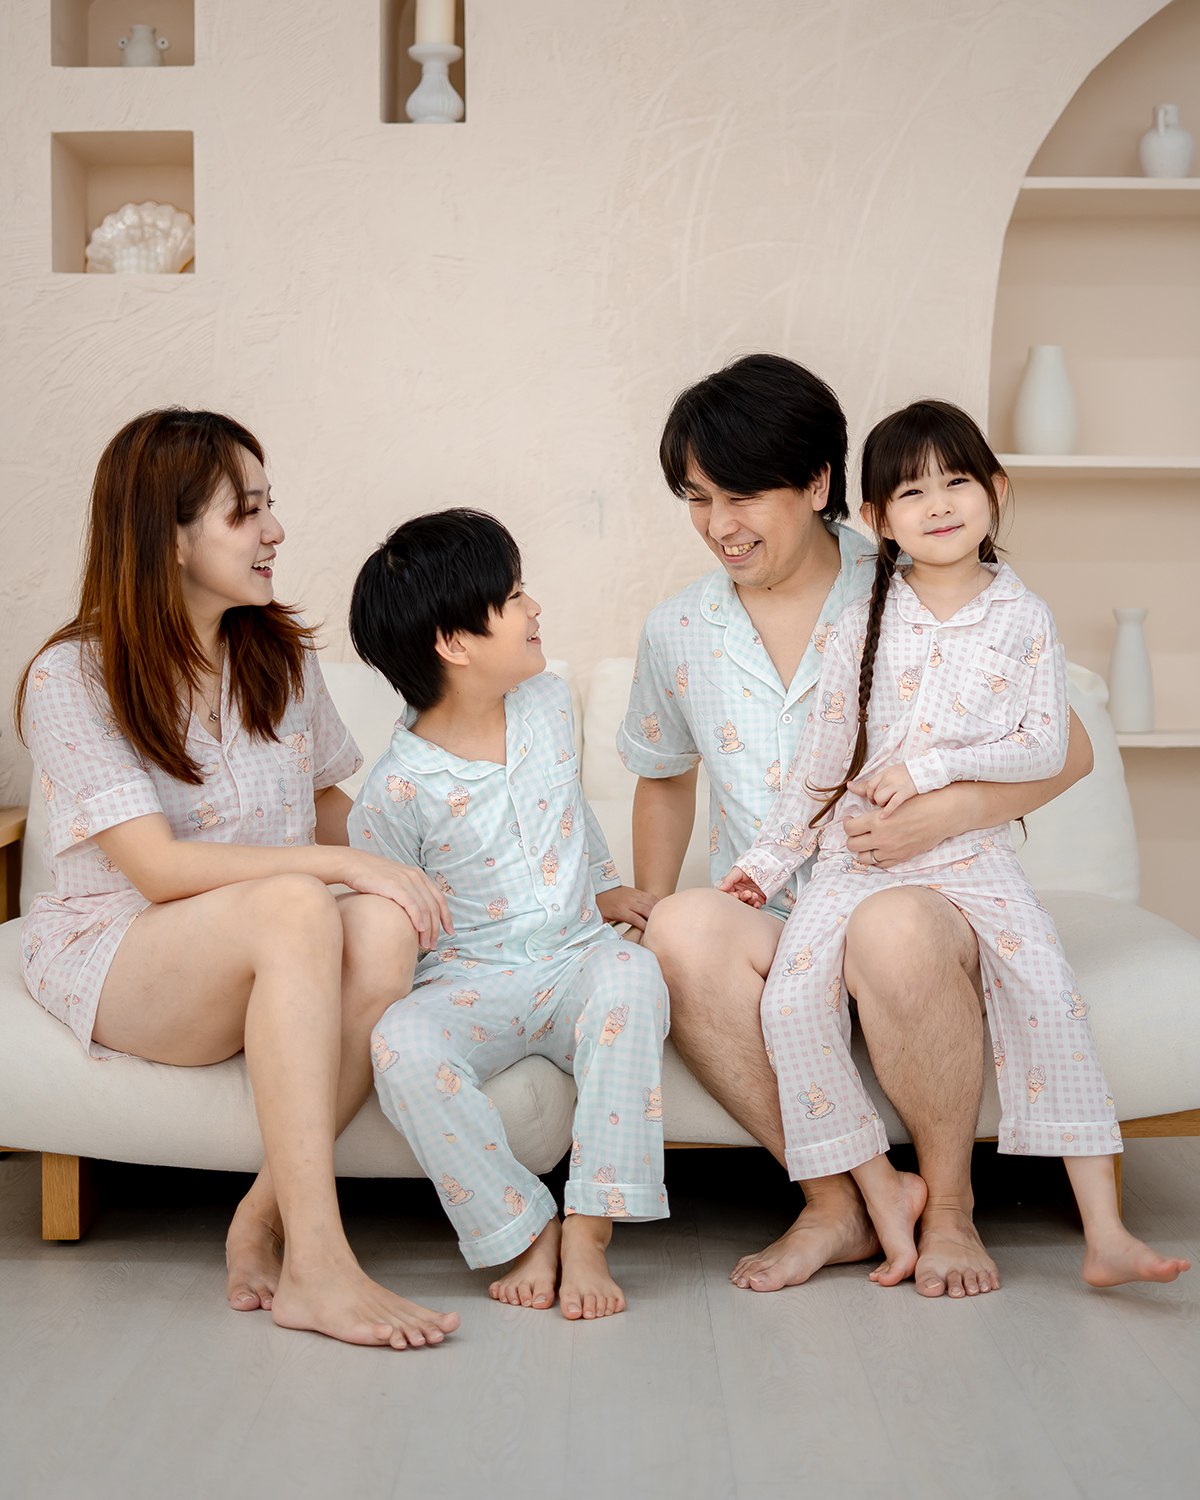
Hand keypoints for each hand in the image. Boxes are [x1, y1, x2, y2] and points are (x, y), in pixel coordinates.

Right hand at [341, 850, 452, 947]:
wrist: (353, 864)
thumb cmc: (371, 876)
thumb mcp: (395, 880)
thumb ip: (407, 892)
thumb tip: (413, 914)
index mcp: (418, 875)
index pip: (440, 899)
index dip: (446, 917)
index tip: (449, 932)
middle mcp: (416, 877)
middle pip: (434, 907)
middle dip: (436, 929)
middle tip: (433, 945)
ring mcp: (406, 881)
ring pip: (425, 909)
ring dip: (428, 929)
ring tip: (426, 945)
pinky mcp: (395, 886)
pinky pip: (412, 905)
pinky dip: (419, 919)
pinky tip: (419, 931)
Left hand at [597, 885, 657, 933]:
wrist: (600, 890)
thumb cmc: (602, 906)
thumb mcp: (602, 920)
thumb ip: (607, 931)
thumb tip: (611, 942)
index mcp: (619, 910)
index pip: (637, 920)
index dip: (645, 928)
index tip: (648, 935)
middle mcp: (628, 902)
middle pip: (646, 910)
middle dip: (654, 920)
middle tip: (658, 928)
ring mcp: (633, 895)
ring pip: (650, 902)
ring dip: (657, 911)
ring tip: (660, 920)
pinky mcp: (636, 892)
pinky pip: (650, 896)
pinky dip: (656, 904)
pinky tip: (659, 911)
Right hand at [717, 866, 765, 907]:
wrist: (766, 867)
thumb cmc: (750, 867)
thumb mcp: (737, 871)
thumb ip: (728, 880)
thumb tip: (719, 888)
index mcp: (733, 886)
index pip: (728, 894)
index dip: (731, 896)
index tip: (735, 894)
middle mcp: (740, 892)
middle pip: (737, 900)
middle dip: (742, 898)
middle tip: (747, 893)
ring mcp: (749, 897)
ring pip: (746, 904)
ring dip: (749, 900)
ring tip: (754, 894)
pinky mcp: (757, 900)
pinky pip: (755, 906)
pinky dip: (755, 905)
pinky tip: (757, 901)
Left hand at [842, 786, 960, 868]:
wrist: (943, 814)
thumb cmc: (920, 801)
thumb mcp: (892, 799)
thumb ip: (871, 799)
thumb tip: (853, 791)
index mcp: (876, 821)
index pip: (849, 828)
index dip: (847, 823)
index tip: (850, 819)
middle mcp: (881, 838)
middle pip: (852, 844)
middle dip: (852, 836)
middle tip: (857, 830)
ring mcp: (891, 851)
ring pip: (863, 857)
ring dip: (862, 849)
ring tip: (866, 840)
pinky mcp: (901, 857)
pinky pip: (880, 864)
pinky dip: (876, 857)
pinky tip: (878, 848)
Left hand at [852, 763, 917, 817]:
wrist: (928, 771)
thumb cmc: (906, 776)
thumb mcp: (888, 775)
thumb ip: (869, 783)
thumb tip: (849, 786)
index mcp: (884, 773)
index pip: (869, 786)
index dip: (870, 795)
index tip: (874, 800)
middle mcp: (889, 778)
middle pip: (874, 793)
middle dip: (876, 801)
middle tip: (883, 804)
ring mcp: (898, 785)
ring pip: (880, 798)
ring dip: (882, 805)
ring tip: (888, 806)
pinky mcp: (906, 792)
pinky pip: (893, 802)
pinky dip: (887, 811)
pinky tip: (884, 817)